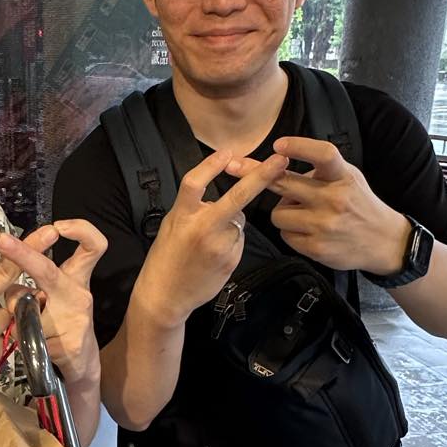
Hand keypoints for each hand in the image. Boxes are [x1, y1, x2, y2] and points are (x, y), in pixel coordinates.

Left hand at [0, 219, 106, 393]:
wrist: (81, 369)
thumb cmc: (64, 328)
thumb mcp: (52, 301)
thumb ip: (32, 286)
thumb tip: (9, 284)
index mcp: (76, 280)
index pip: (92, 247)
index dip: (81, 230)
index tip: (58, 226)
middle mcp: (79, 295)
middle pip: (48, 270)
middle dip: (21, 253)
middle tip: (0, 240)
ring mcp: (75, 320)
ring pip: (26, 309)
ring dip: (18, 318)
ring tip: (28, 329)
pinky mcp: (68, 344)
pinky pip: (27, 335)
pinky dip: (22, 340)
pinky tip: (35, 347)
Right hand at [134, 149, 288, 327]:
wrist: (166, 294)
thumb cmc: (166, 257)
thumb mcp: (172, 225)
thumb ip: (195, 208)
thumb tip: (220, 198)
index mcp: (182, 216)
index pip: (195, 182)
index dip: (211, 165)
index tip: (227, 151)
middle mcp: (202, 228)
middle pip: (236, 197)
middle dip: (261, 177)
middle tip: (280, 162)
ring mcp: (220, 246)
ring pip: (238, 221)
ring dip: (231, 223)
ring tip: (209, 243)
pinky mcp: (232, 259)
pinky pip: (239, 239)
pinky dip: (232, 240)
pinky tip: (216, 254)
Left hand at [269, 137, 409, 272]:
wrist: (383, 241)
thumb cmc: (359, 204)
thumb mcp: (349, 177)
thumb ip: (321, 169)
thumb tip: (278, 165)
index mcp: (343, 177)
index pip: (323, 154)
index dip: (298, 146)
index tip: (279, 145)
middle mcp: (334, 199)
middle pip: (284, 184)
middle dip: (261, 176)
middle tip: (245, 170)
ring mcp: (324, 225)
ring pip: (278, 213)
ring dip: (284, 212)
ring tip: (300, 213)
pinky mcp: (317, 247)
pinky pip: (285, 235)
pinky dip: (291, 231)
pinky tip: (307, 230)